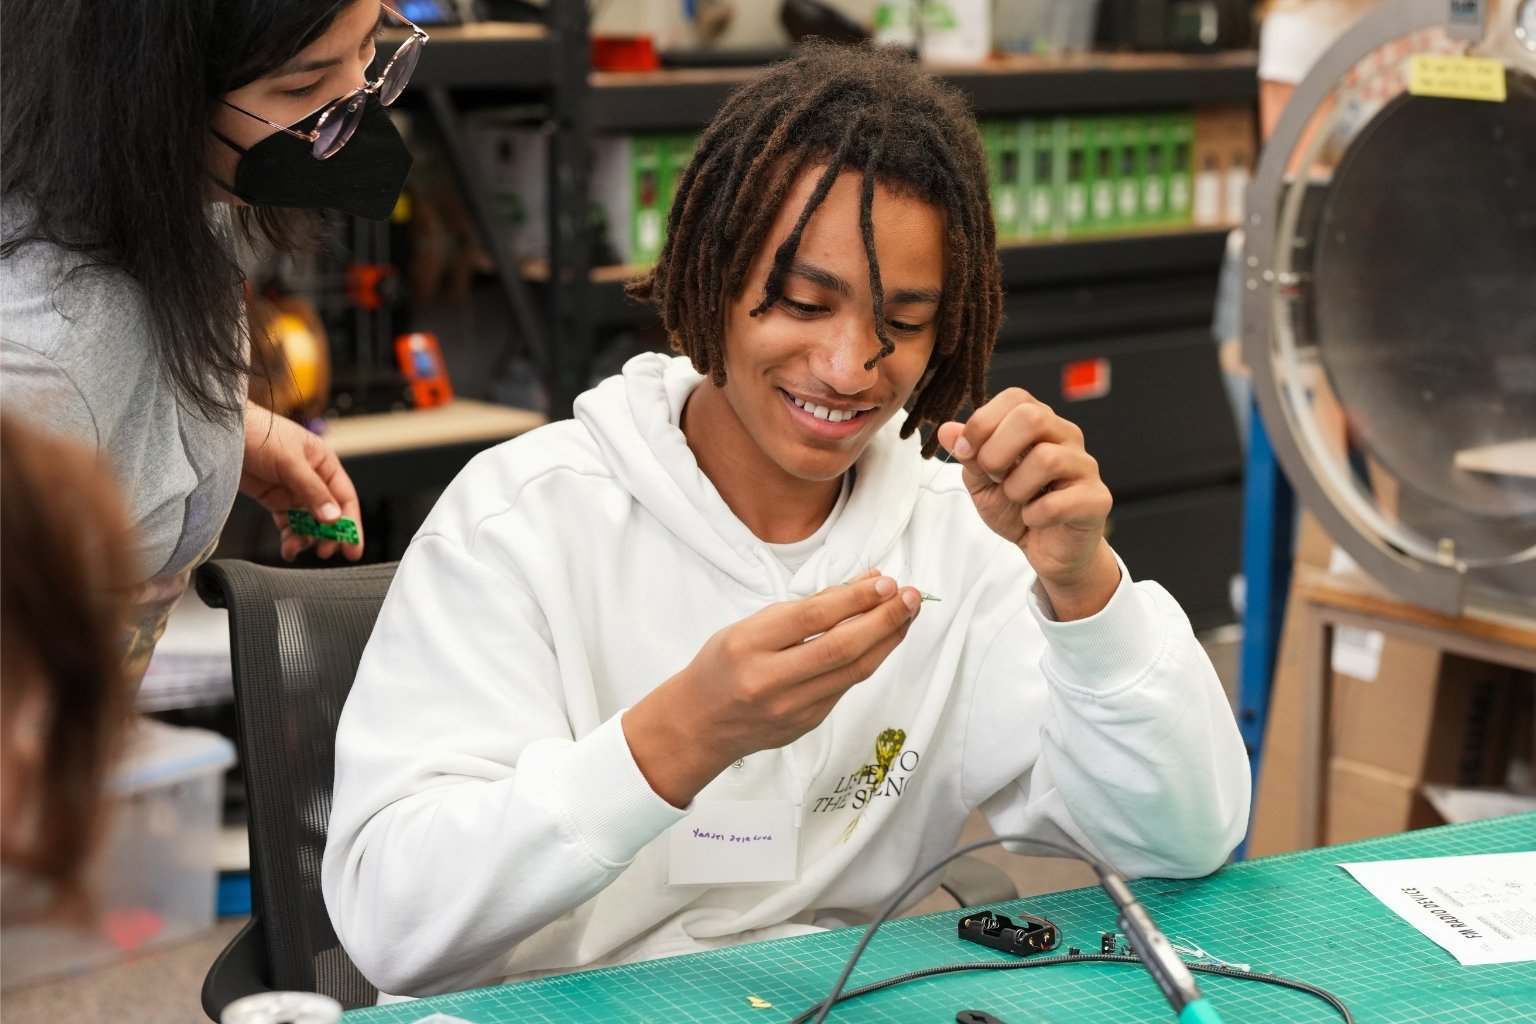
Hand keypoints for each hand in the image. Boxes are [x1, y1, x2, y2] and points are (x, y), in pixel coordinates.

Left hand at [240, 401, 363, 561]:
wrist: (221, 432)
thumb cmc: (259, 434)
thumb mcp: (290, 462)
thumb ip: (312, 491)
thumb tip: (333, 518)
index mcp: (324, 463)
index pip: (344, 498)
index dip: (351, 523)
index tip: (352, 547)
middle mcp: (312, 478)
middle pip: (329, 514)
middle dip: (328, 534)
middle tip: (324, 552)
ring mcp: (292, 490)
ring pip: (308, 522)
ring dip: (305, 538)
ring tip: (294, 548)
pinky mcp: (274, 499)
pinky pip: (288, 523)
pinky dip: (290, 536)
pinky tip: (287, 547)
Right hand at [623, 571, 921, 806]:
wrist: (698, 724)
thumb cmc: (722, 666)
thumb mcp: (750, 626)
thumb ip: (806, 608)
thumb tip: (863, 584)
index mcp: (748, 646)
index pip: (812, 618)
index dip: (855, 599)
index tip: (885, 581)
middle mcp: (770, 680)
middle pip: (840, 649)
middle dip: (883, 620)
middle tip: (910, 597)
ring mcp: (791, 708)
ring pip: (853, 672)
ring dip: (887, 640)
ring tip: (907, 614)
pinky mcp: (807, 724)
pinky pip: (845, 687)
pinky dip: (868, 660)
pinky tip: (882, 640)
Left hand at [936, 389, 1117, 619]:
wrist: (1048, 550)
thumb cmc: (1018, 507)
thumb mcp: (981, 481)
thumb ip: (968, 455)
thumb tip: (947, 430)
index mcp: (1040, 423)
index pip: (1016, 398)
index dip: (983, 422)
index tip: (967, 452)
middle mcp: (1067, 436)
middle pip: (1032, 417)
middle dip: (997, 451)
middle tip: (994, 477)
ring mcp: (1085, 466)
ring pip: (1047, 459)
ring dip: (1016, 487)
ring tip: (1018, 500)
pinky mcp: (1097, 500)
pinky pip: (1057, 504)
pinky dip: (1035, 516)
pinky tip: (1035, 519)